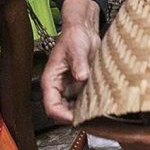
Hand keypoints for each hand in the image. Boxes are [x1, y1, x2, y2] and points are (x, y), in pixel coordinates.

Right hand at [40, 0, 100, 123]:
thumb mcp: (76, 49)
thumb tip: (81, 77)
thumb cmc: (74, 37)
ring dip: (82, 112)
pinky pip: (82, 100)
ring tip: (95, 112)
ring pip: (72, 108)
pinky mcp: (80, 86)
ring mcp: (69, 87)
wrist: (84, 30)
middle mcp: (59, 87)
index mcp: (50, 80)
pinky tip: (99, 102)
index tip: (75, 117)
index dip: (62, 115)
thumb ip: (78, 64)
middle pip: (61, 111)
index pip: (51, 106)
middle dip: (72, 117)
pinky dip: (89, 104)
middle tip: (88, 118)